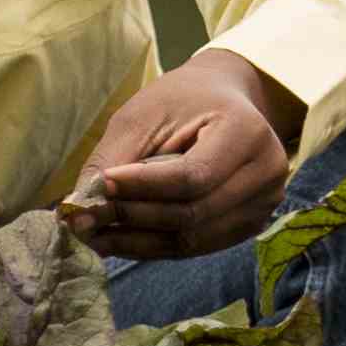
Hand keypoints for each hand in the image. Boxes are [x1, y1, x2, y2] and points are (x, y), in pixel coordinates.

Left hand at [60, 53, 295, 260]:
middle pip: (193, 214)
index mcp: (248, 131)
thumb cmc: (182, 100)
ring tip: (95, 233)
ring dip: (139, 241)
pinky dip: (155, 246)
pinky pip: (198, 246)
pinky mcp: (250, 224)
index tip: (100, 185)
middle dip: (134, 218)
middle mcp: (267, 172)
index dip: (143, 188)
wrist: (224, 99)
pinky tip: (121, 238)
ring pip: (193, 239)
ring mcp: (264, 203)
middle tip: (84, 219)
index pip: (193, 177)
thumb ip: (113, 159)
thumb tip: (78, 209)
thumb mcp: (144, 115)